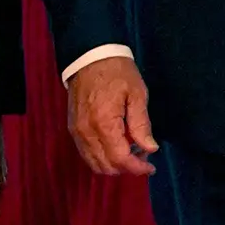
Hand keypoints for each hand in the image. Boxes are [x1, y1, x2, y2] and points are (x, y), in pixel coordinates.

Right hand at [66, 56, 157, 176]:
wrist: (89, 56)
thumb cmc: (116, 72)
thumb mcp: (137, 93)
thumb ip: (141, 124)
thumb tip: (150, 149)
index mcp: (104, 122)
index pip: (120, 159)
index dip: (137, 168)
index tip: (151, 167)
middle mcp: (87, 132)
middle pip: (106, 166)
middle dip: (127, 168)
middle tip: (143, 156)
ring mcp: (77, 131)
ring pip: (94, 164)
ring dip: (114, 165)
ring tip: (130, 151)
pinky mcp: (73, 128)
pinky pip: (86, 153)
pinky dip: (101, 157)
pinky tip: (115, 146)